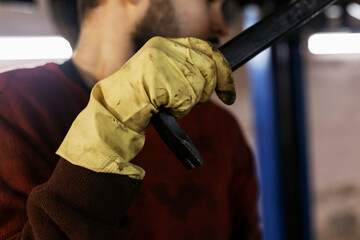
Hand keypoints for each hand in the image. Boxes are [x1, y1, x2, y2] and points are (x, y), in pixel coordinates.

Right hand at [57, 37, 234, 178]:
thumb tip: (215, 75)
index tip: (228, 90)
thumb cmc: (139, 96)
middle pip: (208, 67)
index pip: (204, 48)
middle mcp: (164, 48)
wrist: (115, 108)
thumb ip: (184, 68)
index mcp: (164, 44)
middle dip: (209, 89)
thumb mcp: (162, 73)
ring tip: (168, 103)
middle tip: (196, 101)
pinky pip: (188, 99)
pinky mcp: (162, 80)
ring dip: (189, 102)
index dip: (223, 68)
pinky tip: (163, 107)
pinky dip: (180, 110)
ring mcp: (163, 63)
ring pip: (199, 85)